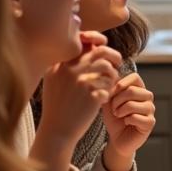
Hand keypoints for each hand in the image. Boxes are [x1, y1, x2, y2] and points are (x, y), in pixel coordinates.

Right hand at [32, 32, 121, 170]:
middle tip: (117, 63)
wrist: (57, 130)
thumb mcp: (55, 79)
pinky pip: (110, 85)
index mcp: (60, 64)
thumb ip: (68, 63)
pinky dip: (110, 90)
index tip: (103, 45)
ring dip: (113, 75)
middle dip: (113, 56)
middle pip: (101, 52)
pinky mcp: (92, 95)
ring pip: (108, 68)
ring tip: (109, 84)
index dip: (97, 40)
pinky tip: (104, 98)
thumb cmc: (58, 105)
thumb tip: (92, 45)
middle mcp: (69, 69)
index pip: (83, 42)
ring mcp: (81, 81)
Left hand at [101, 72, 155, 170]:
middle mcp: (148, 97)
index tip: (111, 94)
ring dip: (120, 111)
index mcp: (139, 88)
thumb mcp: (108, 101)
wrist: (117, 138)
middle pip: (132, 91)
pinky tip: (126, 123)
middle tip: (113, 109)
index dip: (120, 84)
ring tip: (118, 115)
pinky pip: (136, 117)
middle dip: (117, 100)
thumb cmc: (114, 118)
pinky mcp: (150, 123)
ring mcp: (151, 110)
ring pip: (133, 104)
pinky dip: (126, 120)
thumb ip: (110, 88)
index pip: (135, 77)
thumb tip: (111, 78)